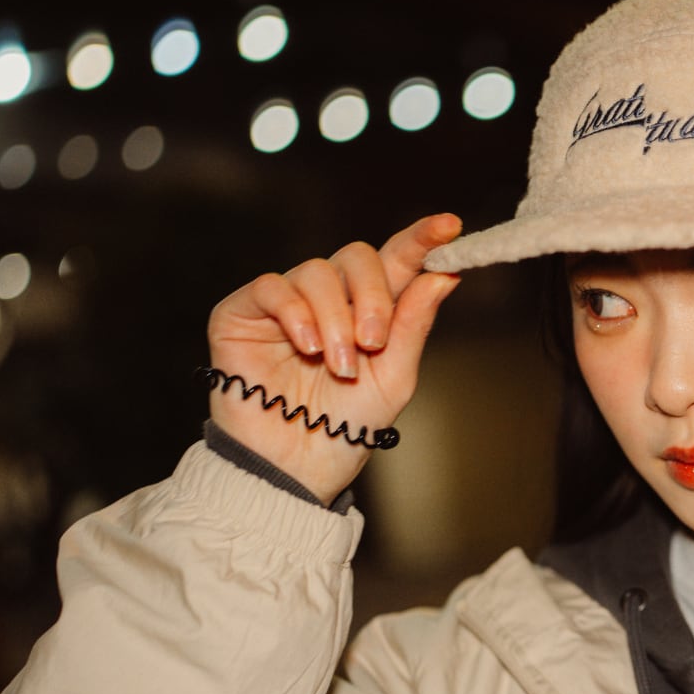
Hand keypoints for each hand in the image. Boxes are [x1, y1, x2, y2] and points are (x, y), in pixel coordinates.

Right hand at [205, 213, 463, 503]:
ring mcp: (285, 302)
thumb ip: (413, 325)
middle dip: (373, 296)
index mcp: (370, 310)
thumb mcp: (394, 378)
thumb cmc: (345, 427)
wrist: (294, 467)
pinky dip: (295, 313)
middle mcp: (329, 298)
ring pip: (316, 272)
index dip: (422, 239)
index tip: (450, 227)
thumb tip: (444, 276)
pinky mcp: (243, 311)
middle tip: (374, 342)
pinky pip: (272, 286)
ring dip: (335, 319)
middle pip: (357, 257)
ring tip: (339, 364)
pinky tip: (306, 347)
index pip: (397, 260)